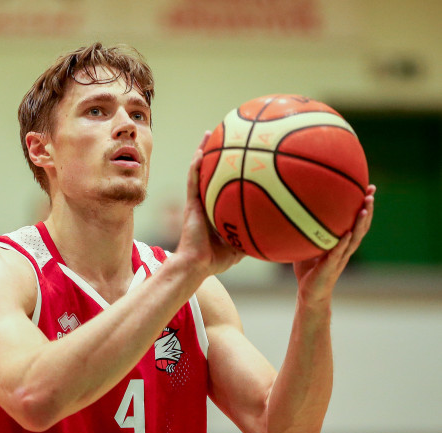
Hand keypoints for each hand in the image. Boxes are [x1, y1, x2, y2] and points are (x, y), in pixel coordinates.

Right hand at [174, 131, 244, 276]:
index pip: (223, 185)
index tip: (240, 155)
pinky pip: (192, 182)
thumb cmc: (215, 260)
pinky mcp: (190, 205)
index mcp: (215, 210)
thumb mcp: (240, 246)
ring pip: (199, 172)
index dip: (229, 170)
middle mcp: (205, 202)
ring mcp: (196, 202)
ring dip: (203, 152)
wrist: (196, 265)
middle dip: (216, 154)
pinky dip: (195, 167)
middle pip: (211, 173)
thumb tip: (275, 233)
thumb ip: (252, 236)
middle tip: (226, 135)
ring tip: (209, 134)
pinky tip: (200, 152)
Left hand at [293, 184, 375, 303]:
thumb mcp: (306, 246)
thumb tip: (294, 211)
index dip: (363, 206)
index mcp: (342, 243)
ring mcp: (340, 259)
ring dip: (360, 224)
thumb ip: (306, 232)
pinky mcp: (330, 267)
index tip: (368, 188)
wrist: (309, 294)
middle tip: (371, 192)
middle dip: (368, 209)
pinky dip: (342, 244)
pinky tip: (347, 233)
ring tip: (365, 209)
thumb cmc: (308, 270)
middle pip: (361, 226)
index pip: (356, 221)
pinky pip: (337, 254)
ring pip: (354, 239)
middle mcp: (345, 249)